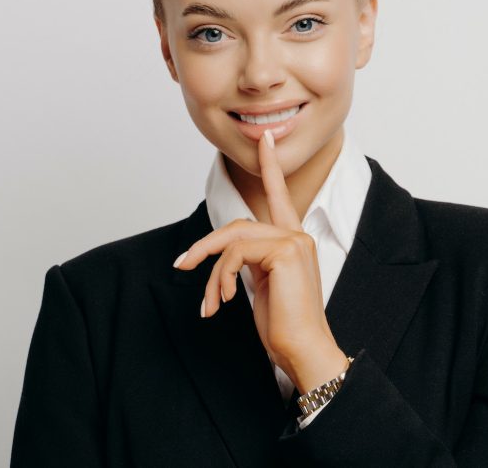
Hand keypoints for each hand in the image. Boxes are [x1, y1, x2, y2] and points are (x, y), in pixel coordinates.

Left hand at [172, 128, 347, 392]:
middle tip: (182, 265)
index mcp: (293, 240)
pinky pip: (236, 253)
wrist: (304, 350)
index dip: (270, 165)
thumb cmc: (284, 326)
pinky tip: (221, 302)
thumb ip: (251, 261)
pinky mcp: (286, 252)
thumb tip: (225, 257)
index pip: (279, 195)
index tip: (264, 138)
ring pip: (234, 237)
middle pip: (239, 224)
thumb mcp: (262, 287)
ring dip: (210, 268)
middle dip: (206, 245)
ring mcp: (294, 241)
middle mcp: (297, 235)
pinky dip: (220, 277)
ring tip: (209, 302)